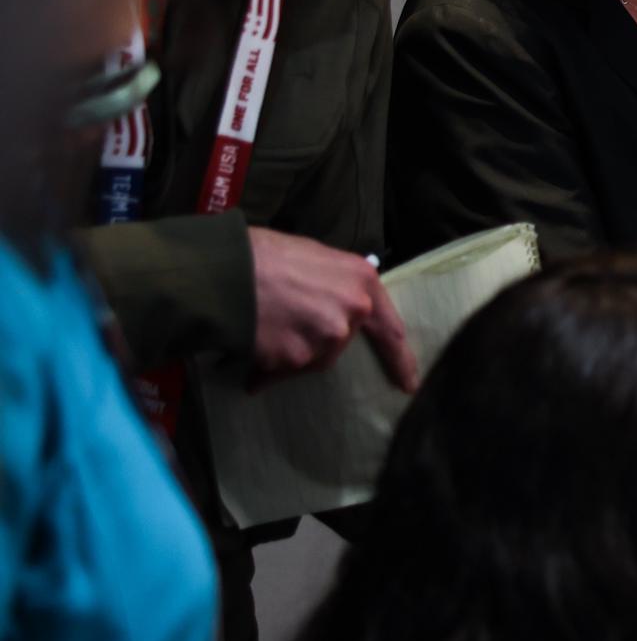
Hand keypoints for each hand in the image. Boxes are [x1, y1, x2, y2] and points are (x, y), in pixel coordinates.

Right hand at [250, 227, 417, 390]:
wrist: (223, 269)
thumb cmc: (265, 255)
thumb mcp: (316, 257)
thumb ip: (338, 286)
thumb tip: (339, 304)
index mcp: (362, 281)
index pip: (390, 330)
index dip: (401, 360)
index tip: (409, 384)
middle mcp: (353, 310)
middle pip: (339, 344)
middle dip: (313, 341)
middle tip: (282, 321)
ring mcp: (326, 336)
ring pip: (310, 359)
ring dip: (287, 354)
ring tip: (261, 327)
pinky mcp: (296, 356)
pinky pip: (282, 371)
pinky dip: (266, 368)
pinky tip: (250, 349)